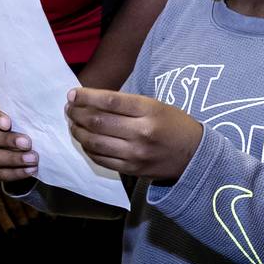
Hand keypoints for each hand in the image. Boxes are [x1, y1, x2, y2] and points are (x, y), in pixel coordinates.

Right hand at [0, 102, 39, 181]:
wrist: (24, 140)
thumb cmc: (25, 120)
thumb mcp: (25, 111)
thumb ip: (29, 108)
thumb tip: (53, 104)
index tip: (8, 122)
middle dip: (7, 140)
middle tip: (28, 143)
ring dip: (13, 159)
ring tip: (33, 159)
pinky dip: (15, 173)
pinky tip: (30, 170)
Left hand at [66, 87, 201, 180]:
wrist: (194, 155)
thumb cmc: (173, 124)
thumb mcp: (155, 105)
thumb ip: (126, 104)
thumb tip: (91, 100)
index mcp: (149, 110)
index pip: (110, 101)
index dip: (86, 97)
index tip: (72, 94)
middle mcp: (141, 132)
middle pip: (98, 122)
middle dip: (77, 114)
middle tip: (69, 109)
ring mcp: (135, 154)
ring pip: (95, 142)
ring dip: (78, 131)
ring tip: (73, 124)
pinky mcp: (131, 169)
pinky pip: (101, 159)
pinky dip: (88, 148)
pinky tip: (85, 140)